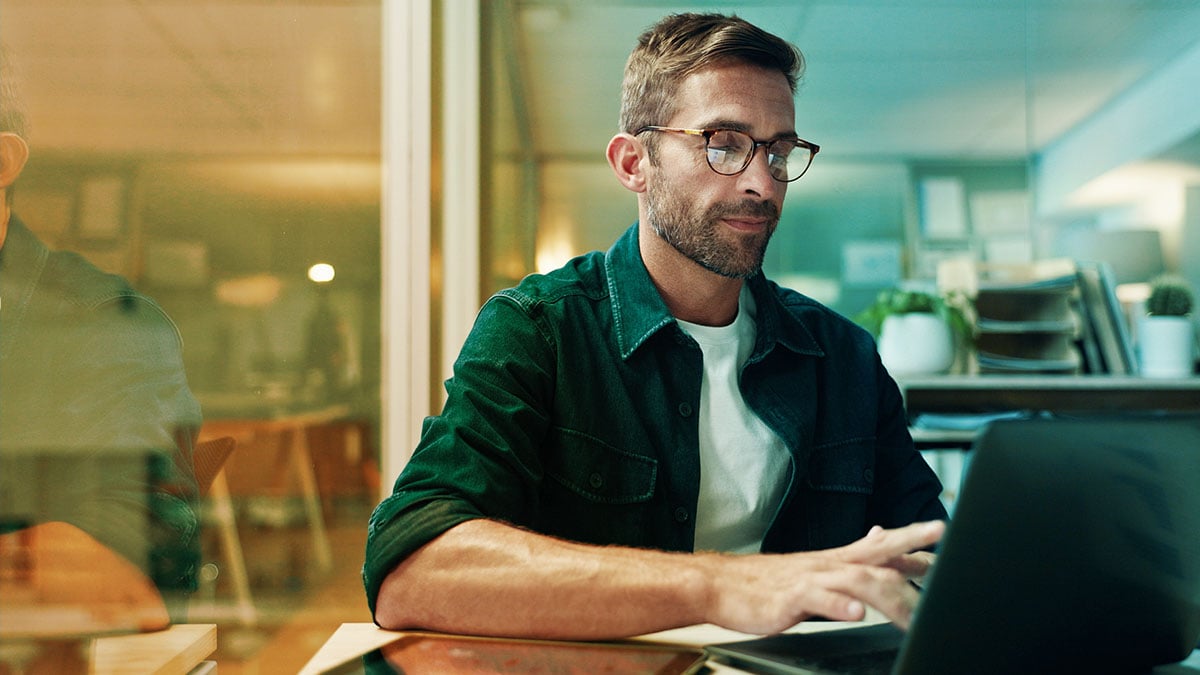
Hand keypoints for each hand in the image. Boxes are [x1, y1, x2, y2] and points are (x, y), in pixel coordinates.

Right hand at [698, 520, 943, 634]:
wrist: (718, 584)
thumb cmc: (764, 582)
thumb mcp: (812, 567)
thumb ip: (847, 557)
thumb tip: (878, 537)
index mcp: (833, 559)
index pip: (880, 544)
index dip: (912, 539)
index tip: (941, 532)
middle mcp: (827, 564)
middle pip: (877, 554)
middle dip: (911, 551)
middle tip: (939, 549)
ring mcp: (810, 579)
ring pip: (857, 579)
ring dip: (888, 594)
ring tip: (912, 612)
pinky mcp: (790, 598)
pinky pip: (818, 599)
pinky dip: (840, 605)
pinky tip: (858, 613)